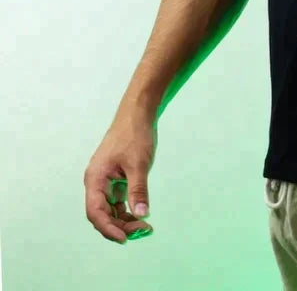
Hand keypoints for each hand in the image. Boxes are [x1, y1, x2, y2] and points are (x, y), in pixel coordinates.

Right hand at [83, 109, 157, 243]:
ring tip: (145, 227)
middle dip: (120, 226)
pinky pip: (118, 200)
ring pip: (111, 209)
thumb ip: (138, 190)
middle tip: (143, 231)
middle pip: (103, 214)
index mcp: (95, 179)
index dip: (108, 228)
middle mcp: (96, 182)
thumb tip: (142, 214)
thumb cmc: (135, 135)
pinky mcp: (116, 178)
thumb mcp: (138, 164)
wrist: (138, 114)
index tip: (126, 238)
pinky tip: (141, 215)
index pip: (95, 212)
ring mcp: (106, 181)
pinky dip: (128, 209)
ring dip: (125, 220)